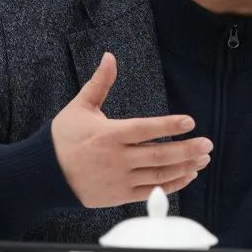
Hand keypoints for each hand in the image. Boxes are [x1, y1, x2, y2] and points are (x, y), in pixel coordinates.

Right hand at [52, 52, 211, 207]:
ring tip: (202, 159)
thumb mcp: (80, 107)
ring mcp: (119, 179)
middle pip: (158, 155)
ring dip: (183, 167)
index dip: (169, 125)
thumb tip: (109, 56)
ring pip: (158, 175)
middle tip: (207, 144)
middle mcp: (116, 158)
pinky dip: (170, 185)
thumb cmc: (63, 138)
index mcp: (109, 134)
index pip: (145, 129)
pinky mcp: (119, 196)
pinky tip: (186, 176)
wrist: (44, 174)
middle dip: (186, 150)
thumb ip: (99, 83)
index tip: (190, 122)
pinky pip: (150, 192)